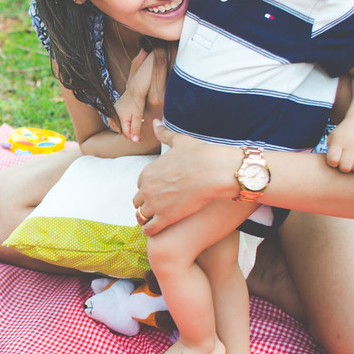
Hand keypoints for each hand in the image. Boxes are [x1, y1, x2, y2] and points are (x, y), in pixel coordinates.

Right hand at [113, 89, 145, 143]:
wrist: (134, 90)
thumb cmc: (137, 101)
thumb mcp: (138, 116)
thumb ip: (136, 129)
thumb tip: (135, 140)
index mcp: (118, 118)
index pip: (125, 134)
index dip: (133, 137)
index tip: (140, 139)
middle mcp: (113, 116)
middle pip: (121, 131)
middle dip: (129, 133)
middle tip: (138, 133)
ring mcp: (113, 113)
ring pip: (118, 127)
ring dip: (126, 129)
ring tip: (134, 126)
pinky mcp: (114, 111)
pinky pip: (117, 122)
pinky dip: (123, 124)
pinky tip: (130, 122)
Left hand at [133, 120, 233, 234]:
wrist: (215, 171)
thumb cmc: (201, 154)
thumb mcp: (180, 141)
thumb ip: (165, 135)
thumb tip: (156, 122)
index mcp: (148, 172)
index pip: (140, 185)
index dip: (148, 189)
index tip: (157, 193)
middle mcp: (147, 188)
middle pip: (138, 202)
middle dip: (145, 205)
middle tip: (155, 210)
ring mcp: (155, 204)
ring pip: (141, 217)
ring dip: (146, 220)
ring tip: (154, 222)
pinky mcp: (166, 217)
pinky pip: (150, 230)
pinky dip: (151, 231)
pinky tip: (157, 231)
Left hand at [325, 118, 353, 175]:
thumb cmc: (343, 133)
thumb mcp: (332, 137)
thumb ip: (329, 151)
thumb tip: (330, 168)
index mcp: (339, 141)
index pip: (333, 160)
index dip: (332, 163)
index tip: (334, 160)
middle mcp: (352, 144)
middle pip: (346, 167)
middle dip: (343, 169)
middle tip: (344, 164)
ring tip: (353, 165)